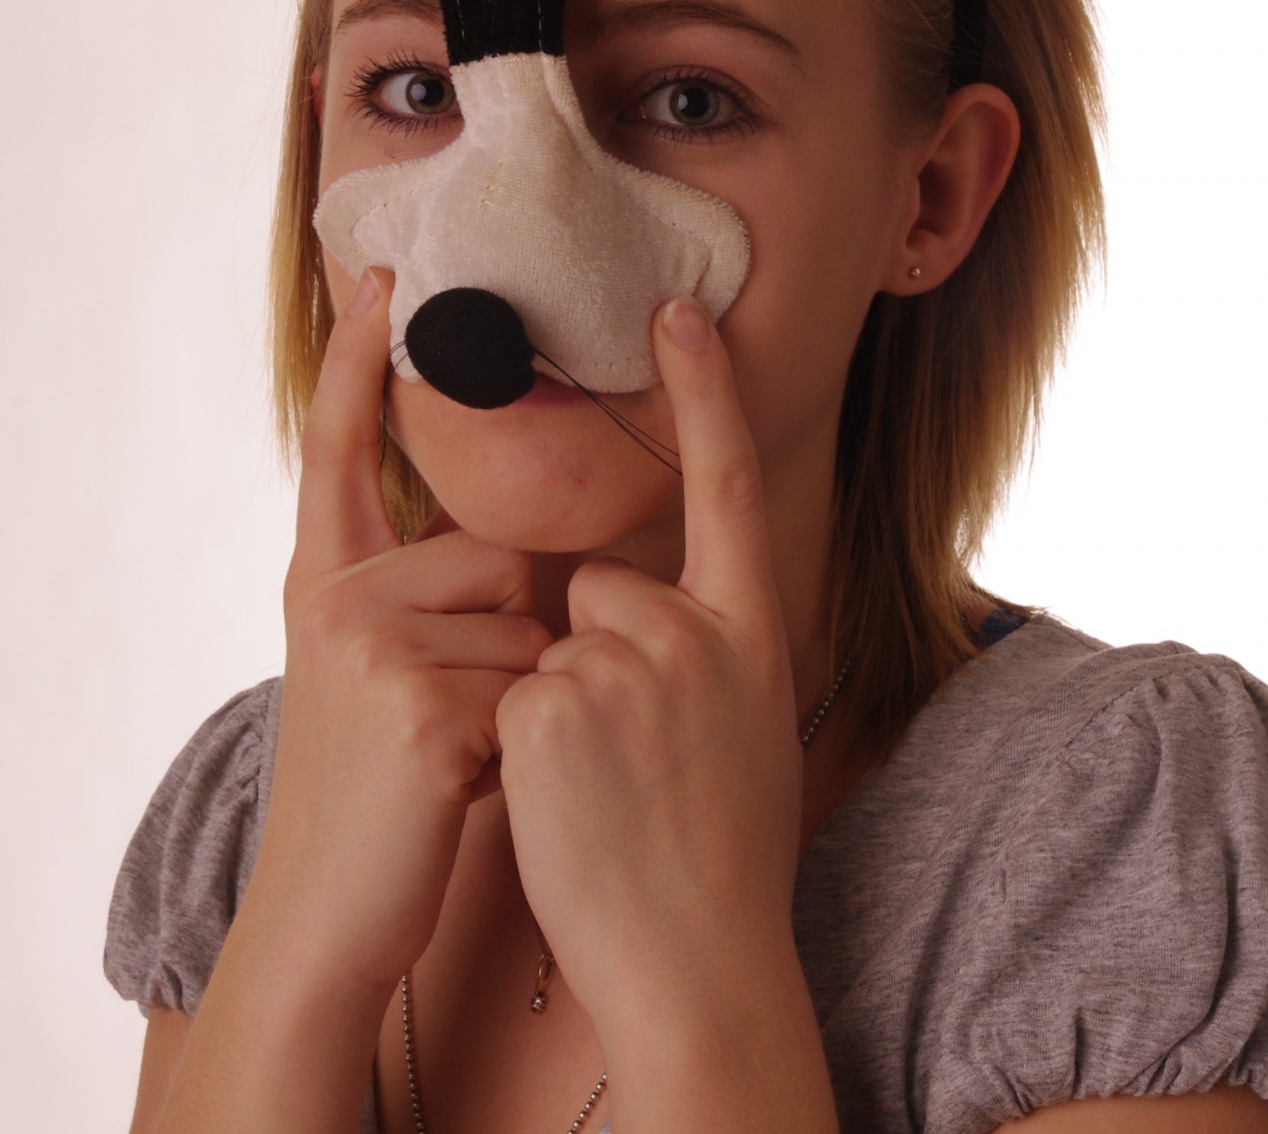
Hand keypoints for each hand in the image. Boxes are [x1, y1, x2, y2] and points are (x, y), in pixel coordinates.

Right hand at [247, 267, 551, 997]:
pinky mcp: (415, 701)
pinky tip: (456, 790)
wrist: (325, 916)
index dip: (355, 363)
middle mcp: (334, 597)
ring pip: (528, 623)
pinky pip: (531, 683)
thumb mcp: (370, 682)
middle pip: (499, 556)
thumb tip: (510, 566)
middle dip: (514, 640)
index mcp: (321, 583)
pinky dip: (523, 744)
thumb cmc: (373, 803)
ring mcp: (370, 645)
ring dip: (523, 700)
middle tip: (446, 729)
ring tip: (452, 765)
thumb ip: (414, 607)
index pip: (338, 450)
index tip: (378, 276)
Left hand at [493, 294, 809, 1040]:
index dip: (707, 391)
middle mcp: (700, 634)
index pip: (728, 485)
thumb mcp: (743, 728)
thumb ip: (701, 649)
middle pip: (599, 584)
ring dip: (556, 704)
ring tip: (604, 792)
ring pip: (550, 639)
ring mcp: (629, 667)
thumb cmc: (717, 854)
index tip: (679, 306)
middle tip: (631, 761)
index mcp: (753, 633)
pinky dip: (521, 742)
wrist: (696, 960)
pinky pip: (514, 687)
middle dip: (590, 655)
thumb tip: (625, 598)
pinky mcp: (553, 705)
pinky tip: (567, 801)